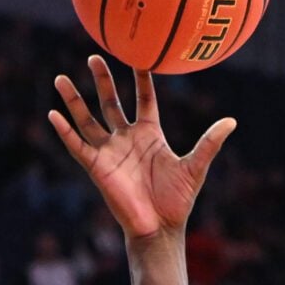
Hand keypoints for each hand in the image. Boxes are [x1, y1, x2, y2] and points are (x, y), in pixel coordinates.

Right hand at [48, 56, 235, 245]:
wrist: (159, 228)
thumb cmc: (177, 201)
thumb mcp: (195, 167)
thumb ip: (209, 143)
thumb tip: (232, 121)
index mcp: (150, 134)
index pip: (144, 99)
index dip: (142, 79)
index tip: (139, 56)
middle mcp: (127, 139)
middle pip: (111, 102)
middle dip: (102, 80)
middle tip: (94, 56)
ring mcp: (110, 152)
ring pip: (88, 120)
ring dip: (74, 100)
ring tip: (61, 78)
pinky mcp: (97, 167)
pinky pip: (77, 146)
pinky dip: (65, 132)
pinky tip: (53, 115)